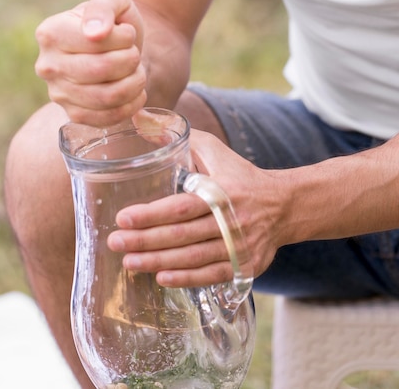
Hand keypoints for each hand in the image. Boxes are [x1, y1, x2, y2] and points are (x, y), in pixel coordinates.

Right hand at [35, 0, 146, 125]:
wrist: (120, 46)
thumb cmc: (115, 20)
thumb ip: (103, 6)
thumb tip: (95, 32)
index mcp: (50, 33)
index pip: (95, 41)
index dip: (123, 38)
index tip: (126, 33)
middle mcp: (47, 65)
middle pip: (100, 69)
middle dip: (130, 60)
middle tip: (134, 53)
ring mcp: (58, 93)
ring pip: (107, 96)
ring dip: (134, 83)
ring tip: (137, 71)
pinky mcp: (75, 114)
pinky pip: (107, 118)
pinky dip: (131, 105)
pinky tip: (136, 91)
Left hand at [107, 130, 284, 287]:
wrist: (283, 205)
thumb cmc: (240, 175)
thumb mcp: (214, 150)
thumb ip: (179, 137)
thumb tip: (141, 121)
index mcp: (223, 191)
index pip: (182, 206)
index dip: (151, 215)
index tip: (123, 218)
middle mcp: (232, 220)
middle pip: (183, 235)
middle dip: (145, 241)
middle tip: (115, 242)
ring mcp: (240, 246)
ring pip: (193, 258)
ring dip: (158, 262)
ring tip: (128, 262)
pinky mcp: (245, 266)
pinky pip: (211, 275)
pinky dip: (185, 278)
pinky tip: (160, 276)